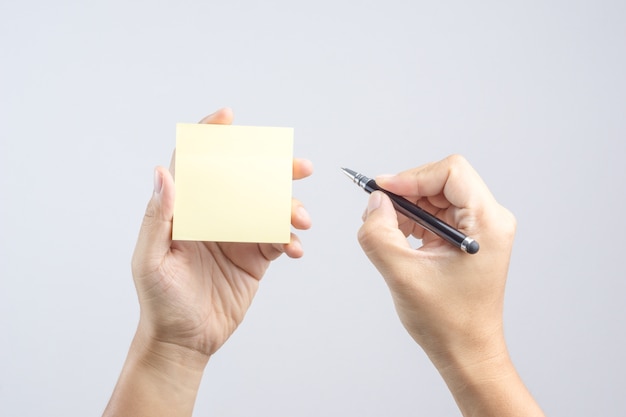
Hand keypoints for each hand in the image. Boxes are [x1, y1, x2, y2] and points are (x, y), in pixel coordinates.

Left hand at [131, 108, 312, 358]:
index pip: (196, 164)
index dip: (210, 137)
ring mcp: (237, 235)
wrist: (185, 342)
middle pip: (244, 180)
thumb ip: (159, 217)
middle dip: (273, 169)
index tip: (229, 117)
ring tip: (300, 219)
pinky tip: (295, 249)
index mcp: (185, 211)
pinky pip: (278, 239)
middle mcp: (213, 217)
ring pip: (269, 208)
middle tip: (299, 167)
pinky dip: (290, 239)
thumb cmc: (159, 302)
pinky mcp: (255, 257)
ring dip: (289, 208)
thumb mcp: (151, 260)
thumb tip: (163, 172)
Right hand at [358, 155, 543, 415]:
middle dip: (406, 192)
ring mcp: (480, 229)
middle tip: (378, 211)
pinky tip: (398, 237)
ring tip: (387, 230)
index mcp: (487, 223)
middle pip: (442, 181)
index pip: (450, 172)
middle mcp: (490, 220)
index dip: (412, 176)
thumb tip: (373, 202)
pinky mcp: (468, 238)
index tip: (383, 191)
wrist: (466, 352)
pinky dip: (413, 219)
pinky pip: (437, 213)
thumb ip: (379, 233)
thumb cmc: (447, 321)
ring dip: (407, 207)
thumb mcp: (403, 274)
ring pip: (436, 196)